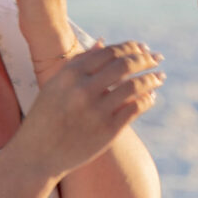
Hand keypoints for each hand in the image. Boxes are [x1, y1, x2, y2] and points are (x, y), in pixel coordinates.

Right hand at [17, 41, 162, 180]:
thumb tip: (102, 42)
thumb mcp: (55, 85)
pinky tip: (151, 97)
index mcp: (70, 74)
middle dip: (145, 59)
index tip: (143, 48)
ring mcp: (96, 111)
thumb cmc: (46, 118)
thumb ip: (78, 63)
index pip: (110, 52)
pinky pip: (135, 109)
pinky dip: (147, 100)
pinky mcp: (107, 131)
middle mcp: (83, 89)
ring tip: (160, 77)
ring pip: (135, 86)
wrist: (36, 155)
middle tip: (157, 58)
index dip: (131, 47)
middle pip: (125, 65)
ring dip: (152, 79)